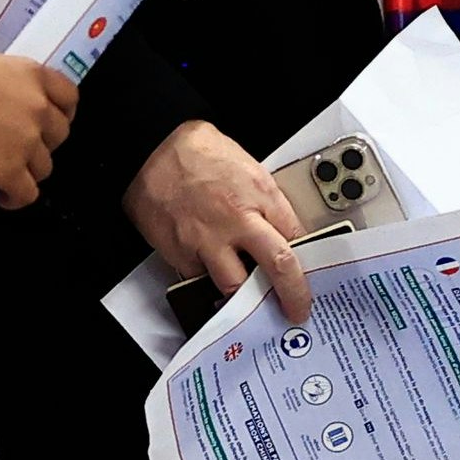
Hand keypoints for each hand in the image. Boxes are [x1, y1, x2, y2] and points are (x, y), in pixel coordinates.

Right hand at [0, 44, 73, 208]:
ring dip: (29, 171)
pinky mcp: (10, 171)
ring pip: (44, 167)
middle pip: (59, 134)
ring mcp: (26, 142)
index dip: (63, 111)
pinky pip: (27, 194)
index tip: (55, 117)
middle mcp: (35, 108)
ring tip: (10, 173)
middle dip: (43, 142)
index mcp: (28, 74)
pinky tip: (4, 196)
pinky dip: (17, 198)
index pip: (68, 95)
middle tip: (24, 145)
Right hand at [128, 121, 308, 319]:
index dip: (307, 260)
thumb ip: (265, 200)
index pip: (298, 236)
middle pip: (279, 267)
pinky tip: (210, 270)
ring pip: (236, 285)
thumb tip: (280, 227)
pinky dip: (208, 278)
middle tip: (297, 309)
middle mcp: (238, 219)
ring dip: (245, 295)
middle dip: (293, 295)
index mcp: (261, 193)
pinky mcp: (182, 253)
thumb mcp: (247, 165)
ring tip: (250, 299)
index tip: (308, 274)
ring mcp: (209, 239)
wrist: (151, 150)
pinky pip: (201, 278)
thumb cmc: (196, 152)